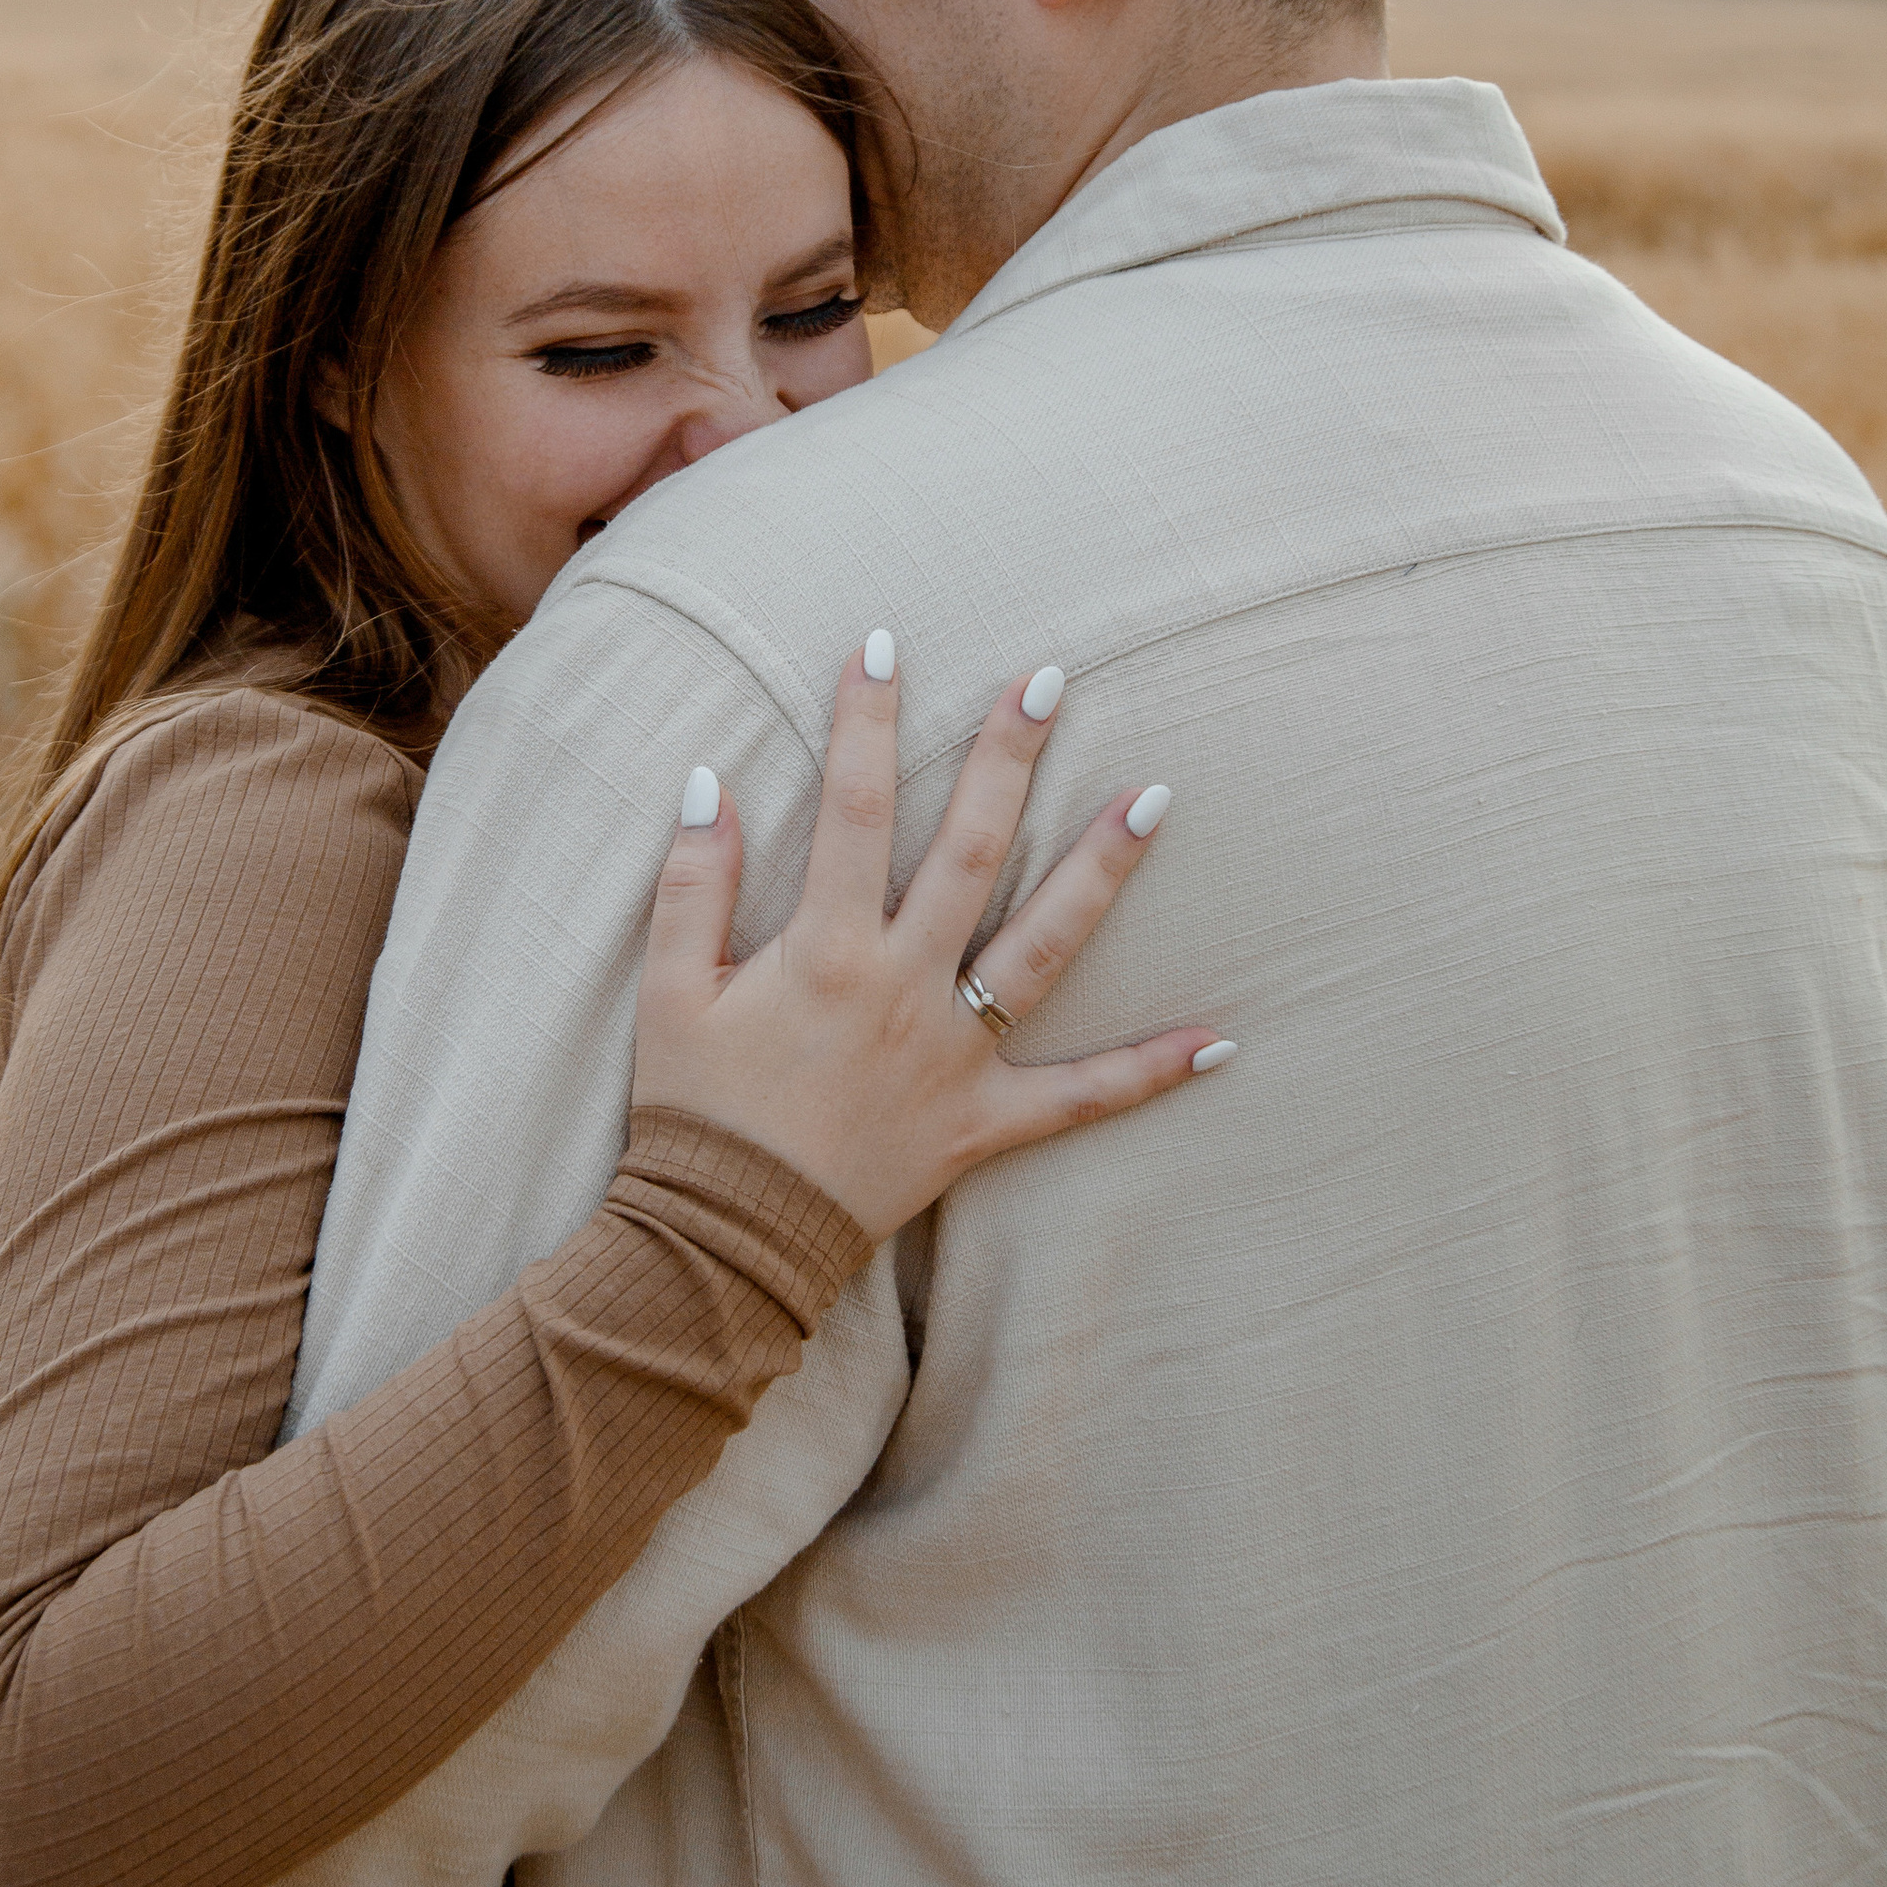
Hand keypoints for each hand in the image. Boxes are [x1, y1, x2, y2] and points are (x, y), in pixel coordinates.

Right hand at [633, 638, 1228, 1238]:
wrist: (726, 1241)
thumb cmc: (694, 1112)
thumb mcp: (667, 994)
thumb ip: (691, 886)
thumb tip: (711, 784)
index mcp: (824, 950)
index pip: (853, 809)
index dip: (866, 722)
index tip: (883, 646)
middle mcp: (902, 990)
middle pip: (971, 852)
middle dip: (1008, 758)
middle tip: (1049, 680)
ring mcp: (954, 1056)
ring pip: (1044, 948)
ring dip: (1100, 870)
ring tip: (1155, 797)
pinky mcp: (985, 1123)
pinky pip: (1083, 1099)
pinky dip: (1150, 1072)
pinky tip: (1220, 1041)